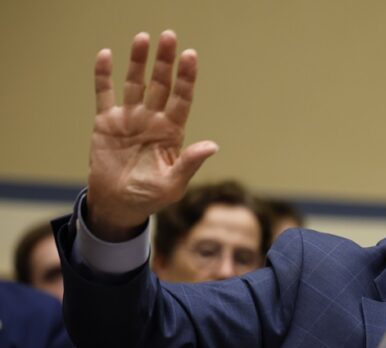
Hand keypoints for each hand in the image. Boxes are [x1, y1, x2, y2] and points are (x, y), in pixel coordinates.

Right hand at [88, 30, 217, 240]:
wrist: (120, 204)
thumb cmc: (151, 196)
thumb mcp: (174, 184)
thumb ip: (190, 163)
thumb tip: (213, 146)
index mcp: (172, 132)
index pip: (182, 98)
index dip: (186, 77)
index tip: (190, 56)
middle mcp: (153, 119)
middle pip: (161, 84)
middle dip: (165, 61)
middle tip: (169, 36)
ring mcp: (130, 118)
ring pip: (134, 83)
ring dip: (138, 61)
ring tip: (143, 38)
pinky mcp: (106, 122)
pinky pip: (105, 94)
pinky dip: (104, 75)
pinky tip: (106, 55)